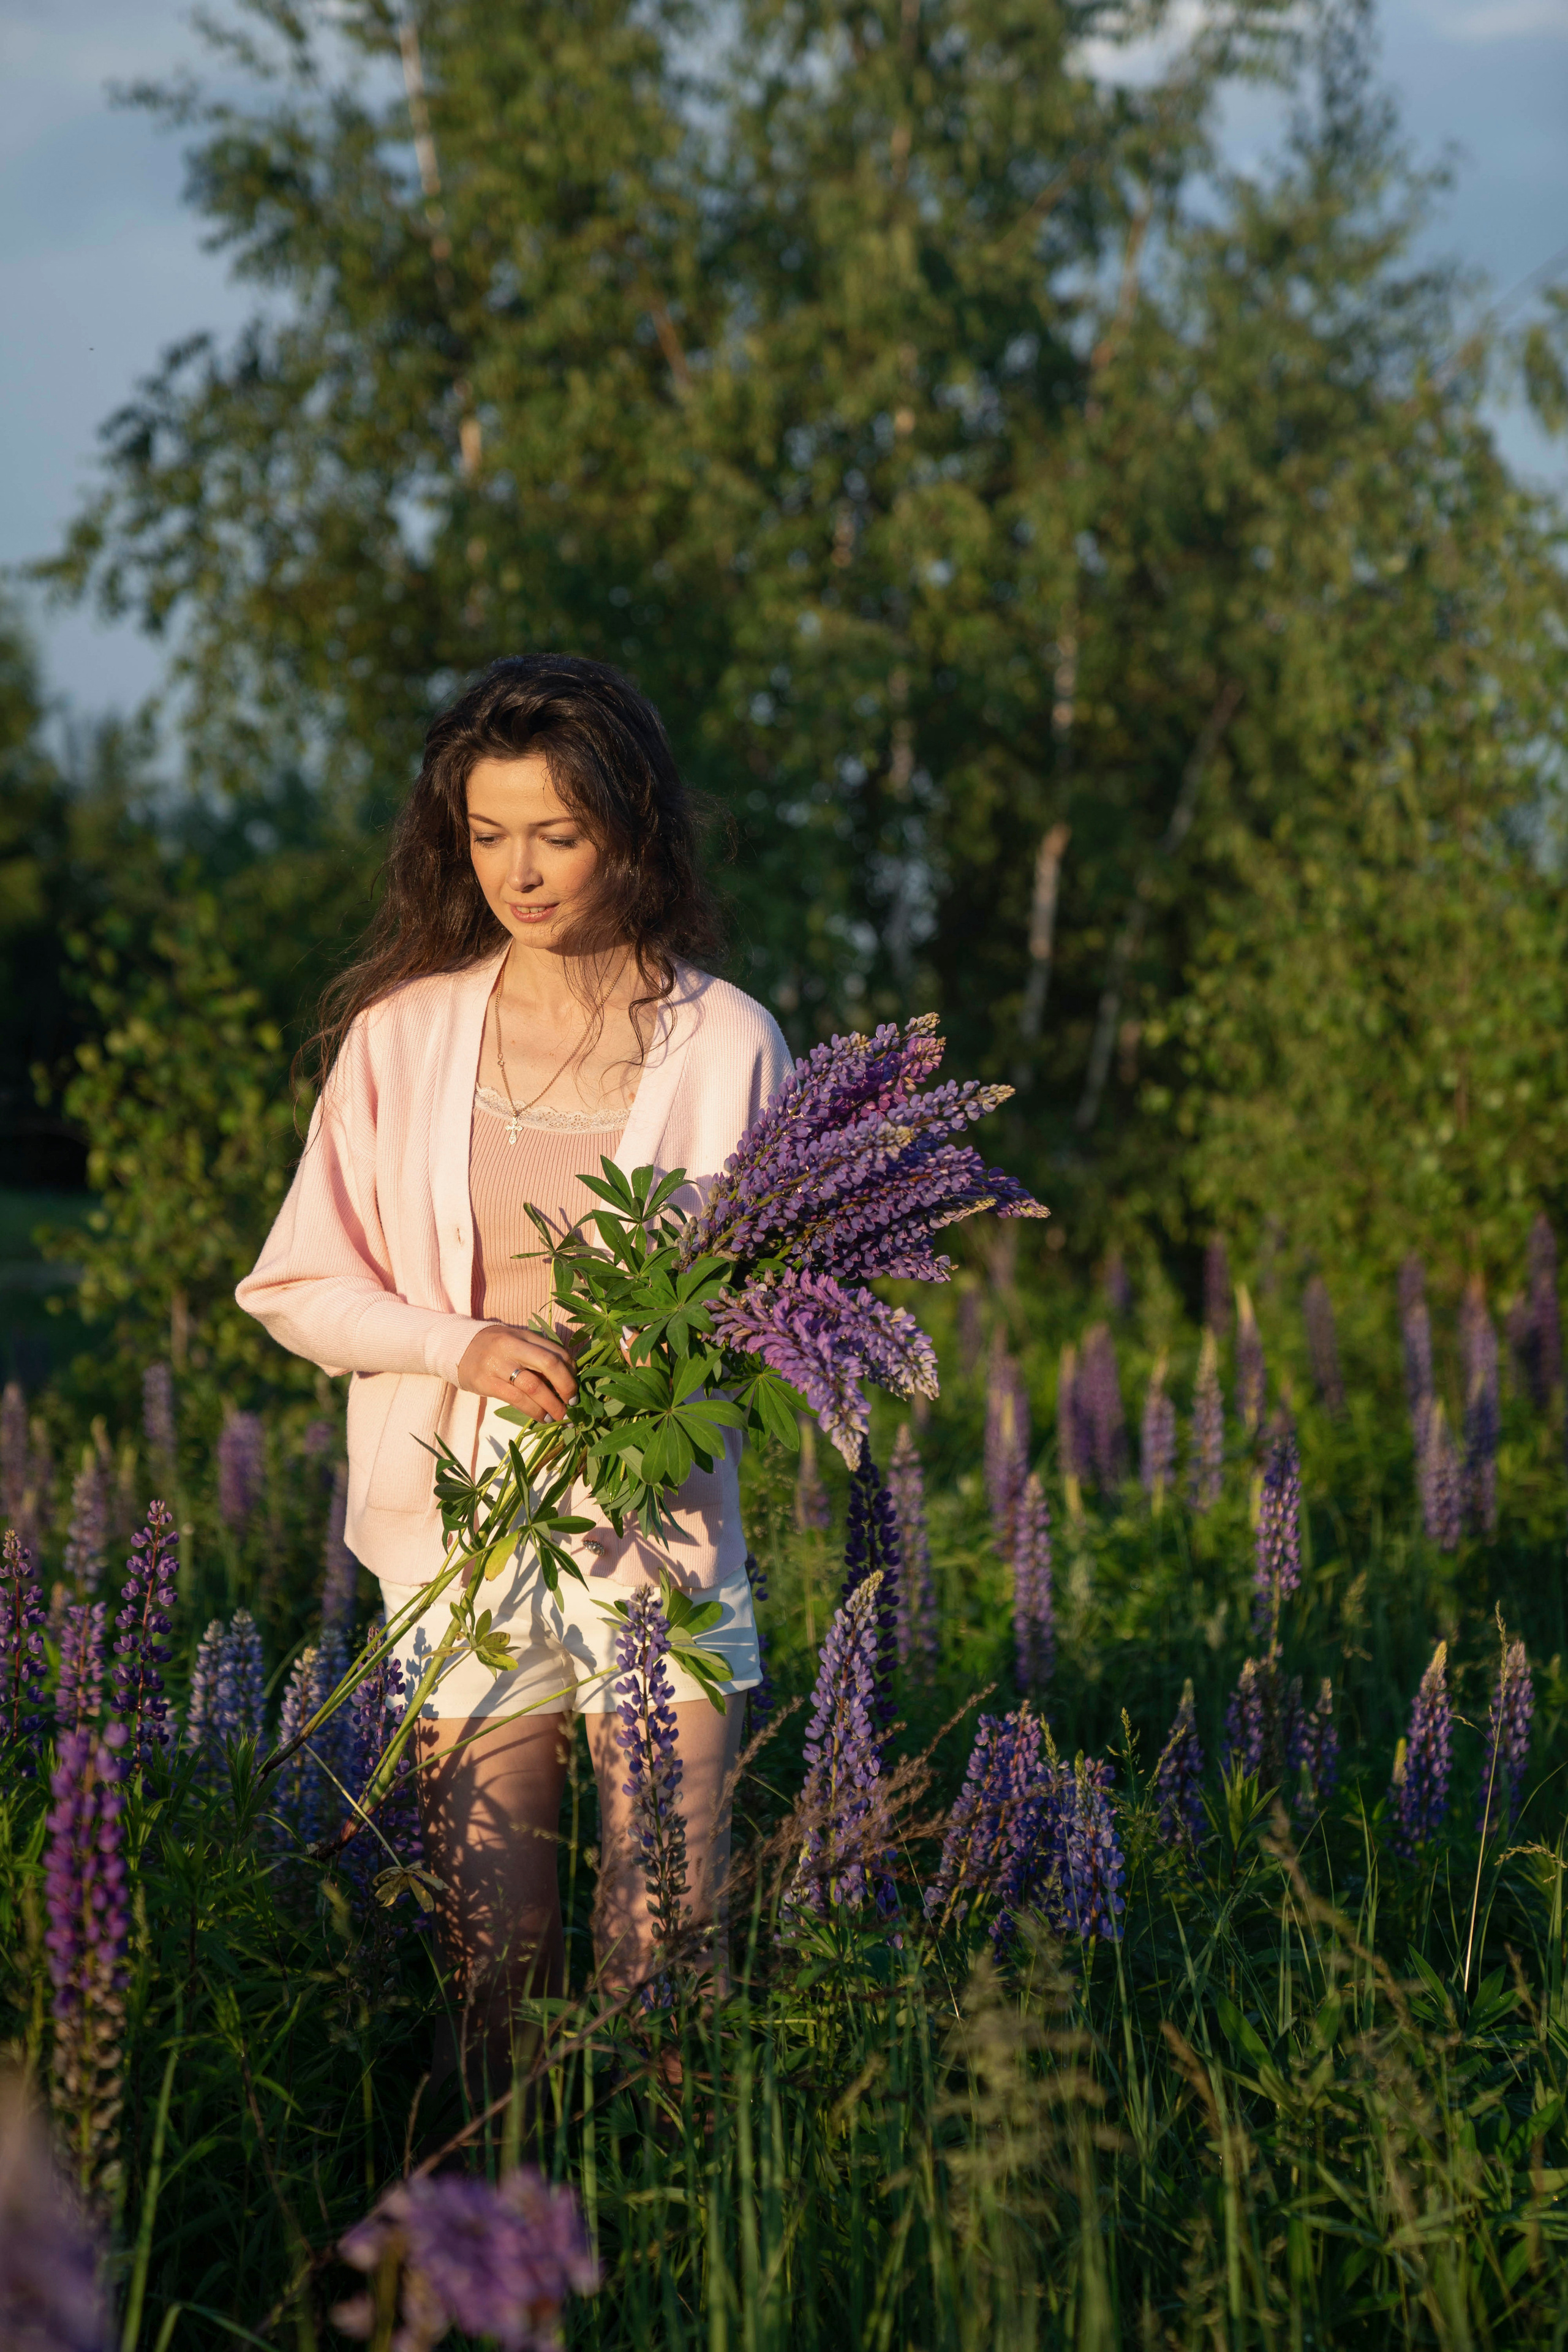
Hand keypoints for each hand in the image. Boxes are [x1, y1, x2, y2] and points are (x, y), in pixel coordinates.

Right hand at [456, 1323, 578, 1420]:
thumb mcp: (517, 1342)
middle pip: (549, 1364)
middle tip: (574, 1403)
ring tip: (561, 1417)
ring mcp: (499, 1364)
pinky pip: (517, 1399)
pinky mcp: (487, 1383)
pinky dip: (534, 1411)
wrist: (457, 1348)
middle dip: (566, 1386)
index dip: (571, 1372)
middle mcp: (513, 1347)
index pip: (556, 1352)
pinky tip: (543, 1418)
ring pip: (534, 1386)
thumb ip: (539, 1354)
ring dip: (552, 1405)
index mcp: (524, 1336)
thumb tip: (568, 1379)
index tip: (576, 1387)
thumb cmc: (495, 1348)